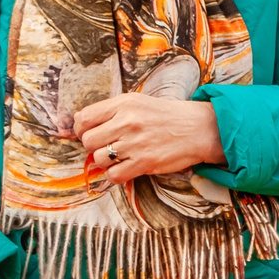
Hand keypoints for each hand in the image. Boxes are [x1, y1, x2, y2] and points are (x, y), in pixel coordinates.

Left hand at [72, 92, 224, 187]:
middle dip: (94, 146)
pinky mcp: (144, 162)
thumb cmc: (166, 116)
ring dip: (106, 161)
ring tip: (119, 157)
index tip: (89, 133)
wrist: (198, 128)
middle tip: (108, 146)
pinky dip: (115, 174)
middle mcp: (127, 122)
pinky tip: (125, 167)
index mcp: (123, 104)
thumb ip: (111, 110)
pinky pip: (113, 175)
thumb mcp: (138, 102)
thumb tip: (80, 122)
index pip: (84, 118)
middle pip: (88, 141)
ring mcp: (135, 143)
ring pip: (99, 159)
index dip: (81, 129)